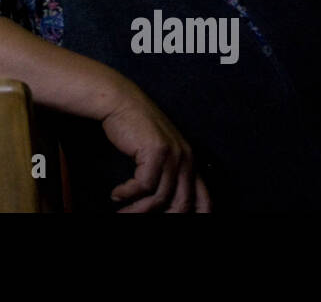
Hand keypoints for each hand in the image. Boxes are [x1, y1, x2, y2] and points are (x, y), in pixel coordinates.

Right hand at [99, 78, 211, 211]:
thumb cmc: (135, 125)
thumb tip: (163, 201)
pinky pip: (142, 186)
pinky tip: (116, 194)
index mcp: (190, 160)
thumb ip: (168, 170)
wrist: (120, 100)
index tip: (176, 220)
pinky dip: (127, 193)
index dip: (199, 216)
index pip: (204, 199)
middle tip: (137, 218)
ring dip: (137, 209)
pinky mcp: (156, 152)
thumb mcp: (159, 149)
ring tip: (121, 212)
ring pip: (159, 198)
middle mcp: (186, 159)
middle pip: (182, 204)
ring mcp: (172, 155)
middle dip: (162, 217)